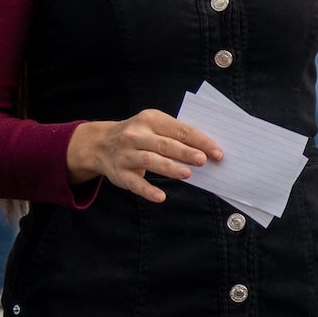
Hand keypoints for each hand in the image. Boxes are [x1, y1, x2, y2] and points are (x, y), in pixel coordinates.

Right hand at [66, 109, 222, 203]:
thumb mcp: (154, 126)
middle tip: (203, 160)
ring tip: (187, 174)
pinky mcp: (119, 173)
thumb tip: (207, 152)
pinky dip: (147, 190)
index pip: (180, 130)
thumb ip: (177, 135)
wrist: (100, 144)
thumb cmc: (140, 136)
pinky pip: (135, 183)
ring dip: (169, 168)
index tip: (217, 152)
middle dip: (185, 152)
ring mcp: (126, 154)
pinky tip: (161, 197)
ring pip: (150, 160)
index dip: (200, 141)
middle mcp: (136, 135)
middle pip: (165, 144)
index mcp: (151, 120)